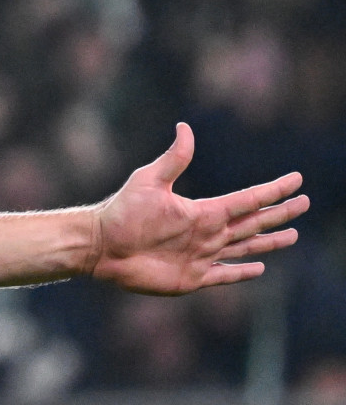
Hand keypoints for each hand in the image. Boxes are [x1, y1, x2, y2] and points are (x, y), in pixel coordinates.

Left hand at [89, 123, 306, 294]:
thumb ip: (173, 159)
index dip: (273, 191)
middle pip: (253, 223)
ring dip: (268, 242)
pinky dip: (242, 273)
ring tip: (292, 236)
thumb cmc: (121, 213)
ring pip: (244, 247)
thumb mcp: (149, 182)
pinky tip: (260, 268)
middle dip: (279, 214)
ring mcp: (201, 256)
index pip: (247, 200)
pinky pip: (223, 275)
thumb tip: (184, 127)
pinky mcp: (191, 278)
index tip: (296, 180)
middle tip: (304, 204)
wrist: (100, 246)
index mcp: (202, 212)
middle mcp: (207, 233)